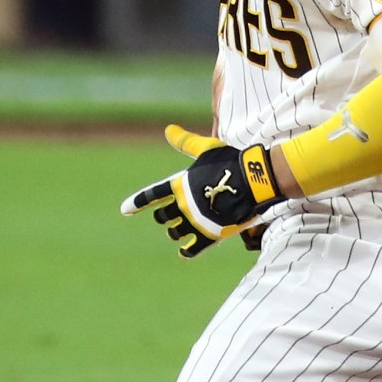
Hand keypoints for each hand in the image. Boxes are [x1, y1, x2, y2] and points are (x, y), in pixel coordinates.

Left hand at [120, 124, 291, 258]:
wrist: (256, 180)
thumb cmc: (231, 161)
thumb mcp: (206, 148)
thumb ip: (185, 142)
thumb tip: (168, 129)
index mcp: (179, 184)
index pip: (152, 195)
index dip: (137, 203)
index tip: (125, 210)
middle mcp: (183, 205)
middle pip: (162, 217)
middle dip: (164, 216)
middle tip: (169, 215)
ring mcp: (196, 221)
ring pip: (174, 233)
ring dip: (175, 232)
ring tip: (180, 229)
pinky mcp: (211, 234)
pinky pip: (191, 249)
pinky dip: (186, 251)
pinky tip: (184, 251)